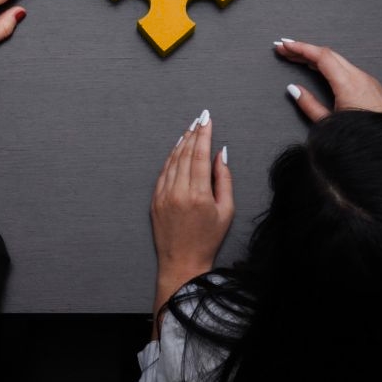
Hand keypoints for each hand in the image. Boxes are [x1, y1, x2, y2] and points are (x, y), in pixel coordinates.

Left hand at [150, 110, 232, 328]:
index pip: (200, 154)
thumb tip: (220, 153)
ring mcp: (163, 195)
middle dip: (194, 133)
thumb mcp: (226, 210)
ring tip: (191, 129)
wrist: (182, 262)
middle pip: (186, 153)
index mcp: (198, 194)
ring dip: (182, 142)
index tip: (207, 119)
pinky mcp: (155, 200)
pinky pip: (163, 171)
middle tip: (200, 118)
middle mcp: (178, 192)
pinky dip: (171, 157)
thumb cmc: (208, 239)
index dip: (204, 134)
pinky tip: (178, 148)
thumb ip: (223, 179)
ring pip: (173, 160)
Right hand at [276, 40, 381, 180]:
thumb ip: (310, 105)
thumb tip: (294, 90)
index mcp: (348, 83)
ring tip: (296, 58)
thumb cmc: (365, 139)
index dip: (300, 48)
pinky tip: (320, 69)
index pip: (321, 56)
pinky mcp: (371, 87)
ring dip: (316, 57)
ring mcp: (367, 80)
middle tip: (284, 49)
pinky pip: (346, 68)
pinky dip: (329, 65)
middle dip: (304, 50)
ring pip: (338, 60)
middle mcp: (359, 77)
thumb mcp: (330, 125)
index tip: (284, 46)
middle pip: (328, 55)